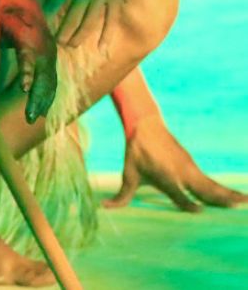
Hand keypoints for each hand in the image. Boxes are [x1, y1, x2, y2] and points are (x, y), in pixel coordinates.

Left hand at [0, 0, 57, 122]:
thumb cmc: (1, 8)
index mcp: (29, 33)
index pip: (30, 54)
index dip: (28, 71)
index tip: (24, 88)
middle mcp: (44, 44)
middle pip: (45, 73)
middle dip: (38, 96)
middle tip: (29, 117)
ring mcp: (49, 51)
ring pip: (50, 79)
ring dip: (44, 100)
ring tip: (31, 118)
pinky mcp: (49, 57)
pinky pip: (51, 79)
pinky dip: (47, 94)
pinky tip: (40, 110)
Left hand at [50, 0, 133, 47]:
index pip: (54, 1)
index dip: (46, 15)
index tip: (39, 27)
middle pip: (72, 17)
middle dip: (63, 32)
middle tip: (54, 43)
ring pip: (90, 22)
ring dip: (79, 36)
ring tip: (69, 45)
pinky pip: (111, 19)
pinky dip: (107, 34)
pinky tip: (101, 48)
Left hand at [105, 115, 247, 211]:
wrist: (145, 126)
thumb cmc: (135, 153)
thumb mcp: (128, 174)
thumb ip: (122, 195)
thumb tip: (105, 208)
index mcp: (166, 177)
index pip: (180, 195)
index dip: (188, 204)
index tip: (198, 212)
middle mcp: (181, 173)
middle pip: (205, 190)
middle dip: (222, 199)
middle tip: (240, 207)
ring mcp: (190, 168)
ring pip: (212, 185)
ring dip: (228, 194)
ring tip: (245, 202)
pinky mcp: (192, 165)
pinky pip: (209, 180)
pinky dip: (222, 188)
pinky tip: (231, 195)